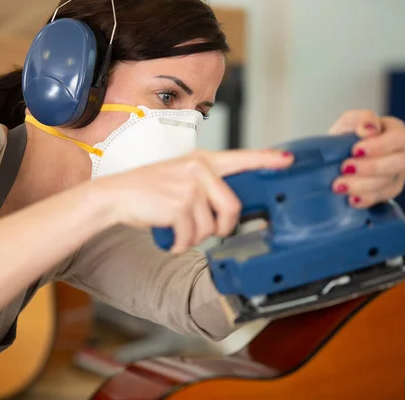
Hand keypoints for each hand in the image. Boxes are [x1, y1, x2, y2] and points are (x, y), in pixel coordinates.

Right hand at [95, 149, 293, 253]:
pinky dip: (179, 245)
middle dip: (221, 228)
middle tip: (206, 231)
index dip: (267, 160)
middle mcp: (199, 170)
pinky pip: (191, 236)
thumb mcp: (180, 176)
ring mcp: (190, 187)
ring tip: (177, 231)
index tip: (287, 161)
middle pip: (233, 208)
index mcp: (203, 161)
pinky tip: (170, 239)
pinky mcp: (179, 205)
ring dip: (193, 238)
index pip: (242, 158)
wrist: (117, 195)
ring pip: (210, 227)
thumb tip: (228, 208)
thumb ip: (206, 185)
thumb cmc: (148, 189)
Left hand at [328, 110, 404, 207]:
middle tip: (344, 169)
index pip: (398, 138)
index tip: (355, 150)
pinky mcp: (389, 191)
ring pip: (388, 183)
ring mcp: (399, 174)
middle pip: (397, 163)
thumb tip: (369, 128)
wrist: (334, 159)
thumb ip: (361, 119)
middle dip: (370, 167)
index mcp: (396, 131)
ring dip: (362, 185)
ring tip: (339, 185)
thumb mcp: (348, 122)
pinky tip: (350, 199)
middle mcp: (403, 152)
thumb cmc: (345, 137)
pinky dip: (365, 199)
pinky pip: (382, 198)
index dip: (379, 146)